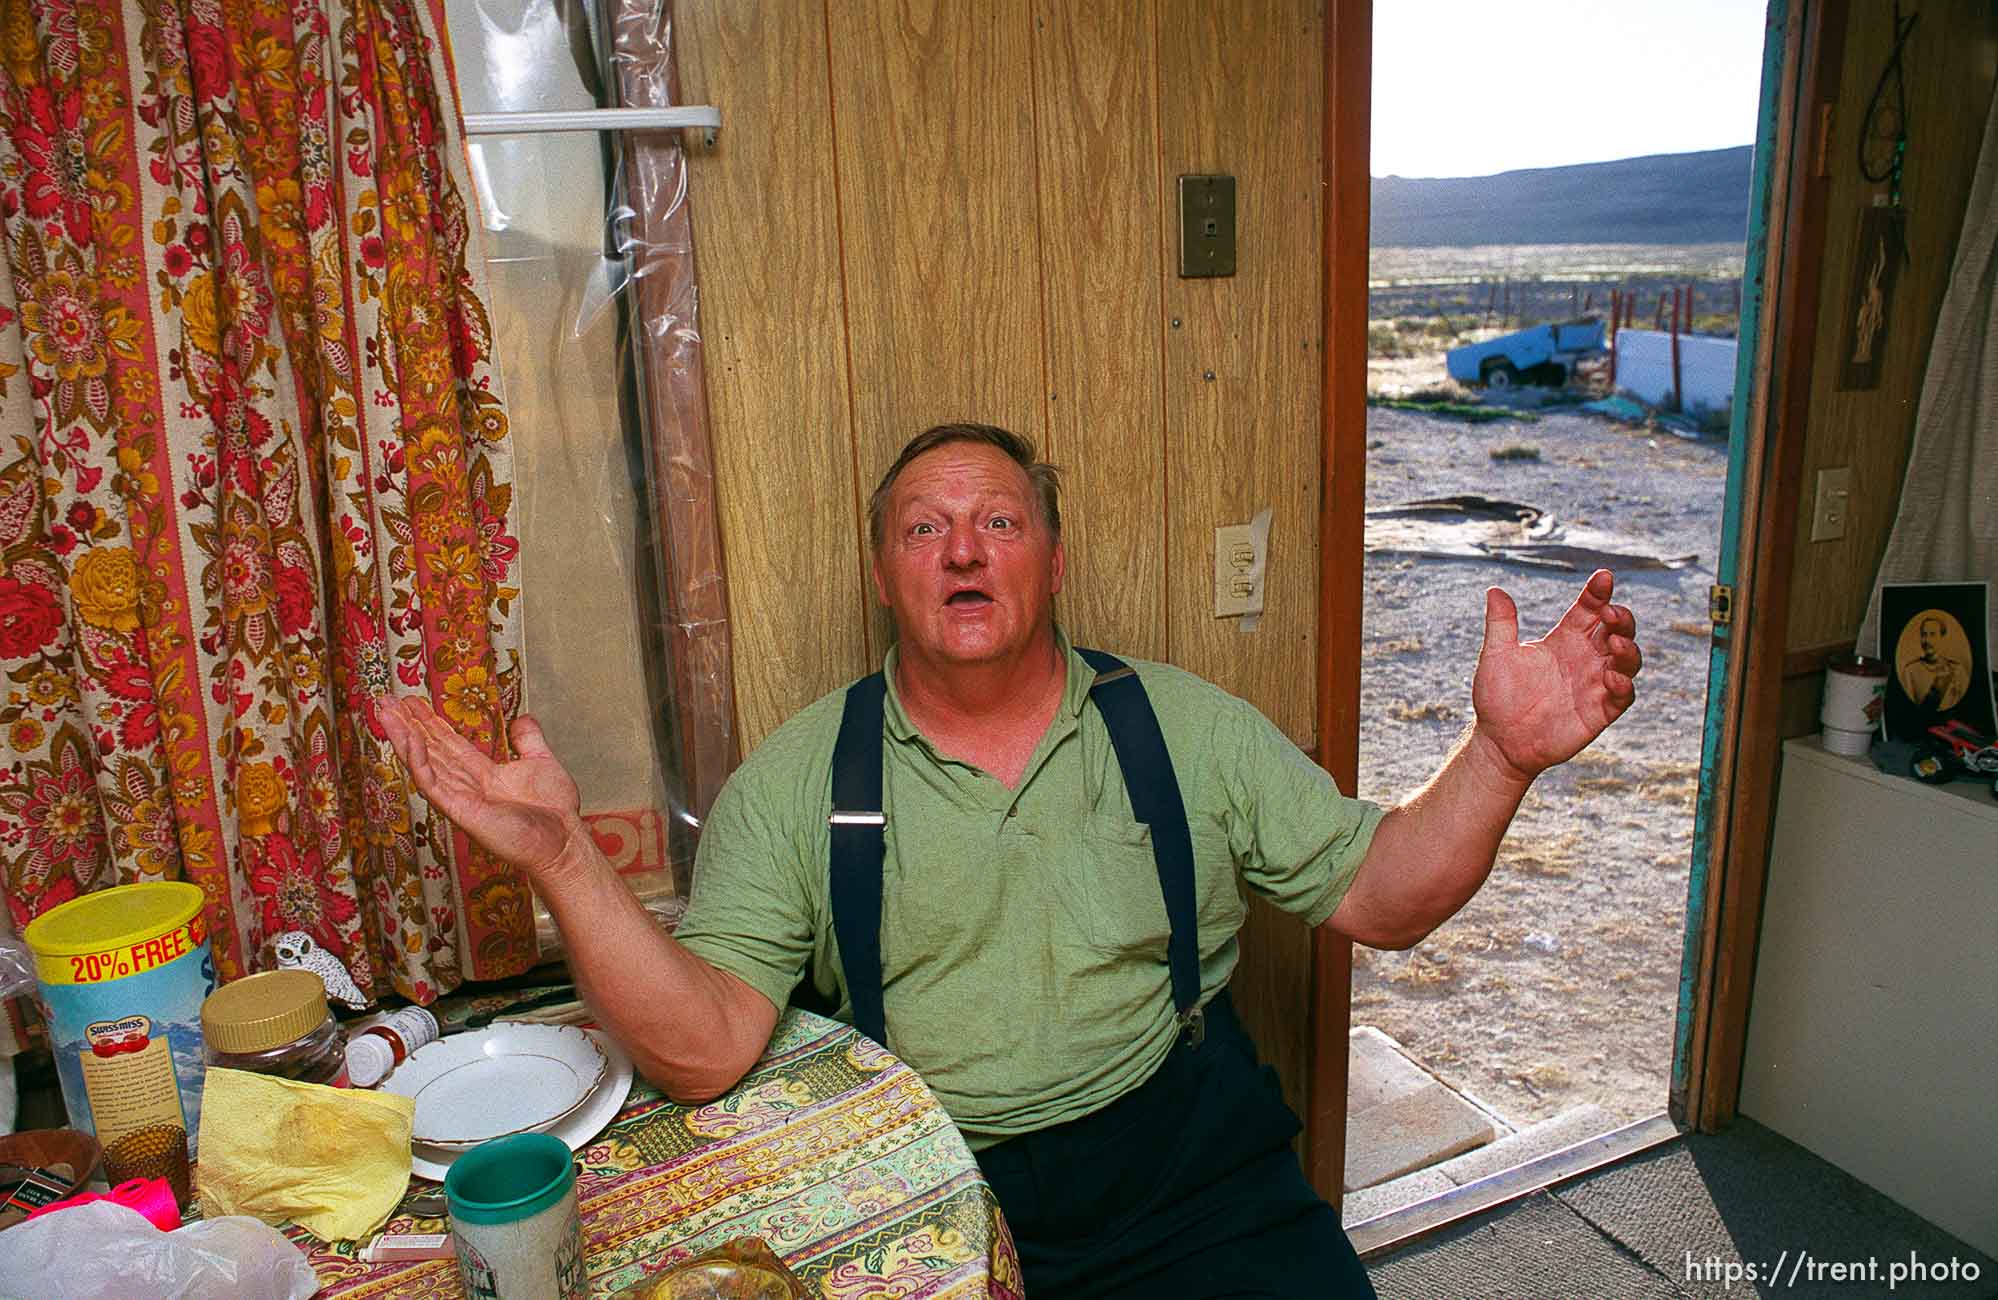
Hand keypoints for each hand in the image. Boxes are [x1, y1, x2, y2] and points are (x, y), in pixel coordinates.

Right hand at [377, 698, 587, 881]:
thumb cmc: (554, 811)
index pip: (448, 744)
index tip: (412, 702)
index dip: (430, 723)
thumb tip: (523, 718)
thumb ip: (529, 740)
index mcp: (482, 774)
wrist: (562, 841)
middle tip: (385, 700)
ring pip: (424, 763)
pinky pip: (433, 784)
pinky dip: (419, 762)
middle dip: (407, 725)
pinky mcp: (460, 810)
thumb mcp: (541, 762)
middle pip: (430, 750)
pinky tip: (409, 740)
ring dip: (404, 737)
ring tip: (386, 713)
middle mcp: (466, 785)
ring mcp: (460, 798)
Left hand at [1470, 568, 1641, 781]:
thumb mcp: (1496, 656)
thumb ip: (1500, 624)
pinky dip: (1623, 685)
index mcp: (1564, 639)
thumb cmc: (1497, 697)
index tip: (1603, 577)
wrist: (1499, 741)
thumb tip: (1494, 590)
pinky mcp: (1599, 711)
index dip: (1598, 593)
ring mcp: (1594, 684)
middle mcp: (1584, 658)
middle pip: (1616, 630)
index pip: (1589, 610)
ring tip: (1616, 641)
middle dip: (1621, 617)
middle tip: (1610, 612)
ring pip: (1627, 660)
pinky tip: (1611, 677)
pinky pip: (1622, 696)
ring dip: (1628, 648)